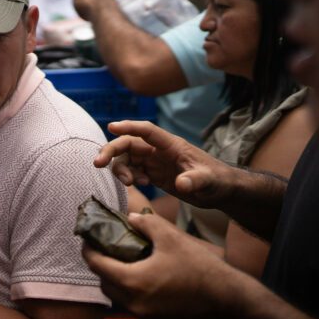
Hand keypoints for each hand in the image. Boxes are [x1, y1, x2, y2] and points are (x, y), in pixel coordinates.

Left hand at [83, 212, 246, 318]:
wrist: (229, 302)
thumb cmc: (201, 268)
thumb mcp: (172, 238)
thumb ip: (147, 224)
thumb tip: (132, 218)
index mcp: (132, 282)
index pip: (96, 265)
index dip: (89, 250)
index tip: (89, 239)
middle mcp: (134, 304)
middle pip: (104, 283)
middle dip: (101, 265)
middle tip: (107, 248)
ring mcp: (145, 317)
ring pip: (119, 297)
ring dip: (117, 280)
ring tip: (126, 261)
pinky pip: (135, 306)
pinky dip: (133, 292)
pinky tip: (145, 277)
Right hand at [94, 120, 236, 209]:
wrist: (220, 191)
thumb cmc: (218, 180)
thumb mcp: (208, 181)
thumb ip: (195, 180)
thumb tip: (181, 184)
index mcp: (171, 145)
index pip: (146, 131)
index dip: (129, 127)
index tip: (111, 126)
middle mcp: (159, 150)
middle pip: (129, 144)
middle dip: (112, 151)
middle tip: (98, 163)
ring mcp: (155, 161)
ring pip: (127, 158)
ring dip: (120, 169)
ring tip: (129, 183)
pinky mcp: (153, 174)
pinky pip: (132, 171)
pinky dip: (129, 177)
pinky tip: (140, 185)